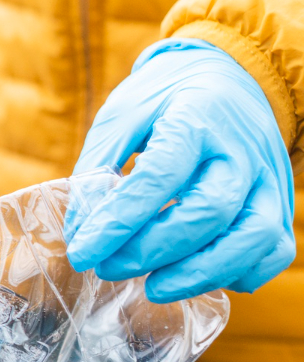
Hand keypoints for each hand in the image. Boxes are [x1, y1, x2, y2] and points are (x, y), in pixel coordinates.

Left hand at [64, 39, 294, 302]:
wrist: (225, 75)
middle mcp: (241, 149)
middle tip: (109, 268)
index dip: (119, 222)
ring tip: (153, 286)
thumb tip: (81, 235)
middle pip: (209, 212)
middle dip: (153, 251)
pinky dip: (238, 273)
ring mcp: (270, 177)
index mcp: (195, 117)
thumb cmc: (163, 100)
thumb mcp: (120, 118)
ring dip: (200, 274)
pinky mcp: (282, 201)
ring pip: (254, 237)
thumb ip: (96, 173)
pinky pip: (274, 249)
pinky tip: (195, 274)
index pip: (159, 176)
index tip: (83, 253)